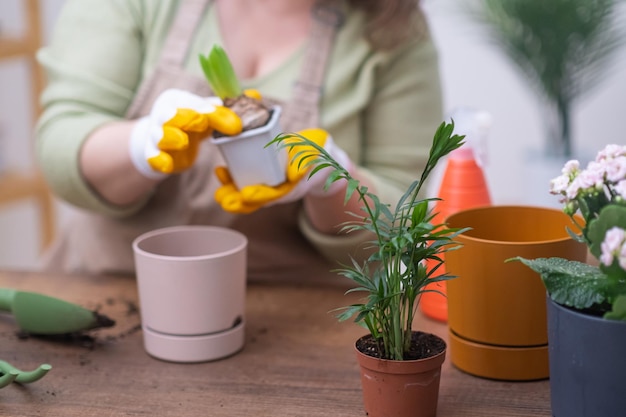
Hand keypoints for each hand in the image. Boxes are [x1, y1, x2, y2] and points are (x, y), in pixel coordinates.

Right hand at [129, 88, 241, 178]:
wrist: (167, 144)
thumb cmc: (192, 124)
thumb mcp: (209, 115)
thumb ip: (229, 108)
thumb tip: (255, 95)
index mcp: (178, 99)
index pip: (196, 103)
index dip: (214, 112)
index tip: (234, 125)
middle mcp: (163, 113)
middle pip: (171, 113)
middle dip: (187, 117)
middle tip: (201, 122)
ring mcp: (155, 134)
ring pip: (159, 134)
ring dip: (169, 136)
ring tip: (182, 141)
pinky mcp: (152, 154)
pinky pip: (152, 157)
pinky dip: (158, 160)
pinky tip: (167, 165)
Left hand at [214, 128, 352, 213]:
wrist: (317, 153)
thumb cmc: (317, 151)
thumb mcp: (316, 151)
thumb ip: (306, 160)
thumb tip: (292, 175)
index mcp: (295, 186)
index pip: (276, 194)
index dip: (261, 196)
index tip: (246, 196)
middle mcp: (281, 189)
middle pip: (259, 200)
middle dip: (241, 203)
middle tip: (225, 201)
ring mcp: (270, 185)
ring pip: (249, 194)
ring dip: (233, 195)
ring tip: (219, 195)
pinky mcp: (262, 176)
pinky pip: (246, 181)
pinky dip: (233, 180)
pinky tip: (221, 173)